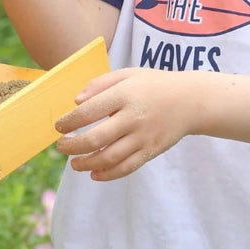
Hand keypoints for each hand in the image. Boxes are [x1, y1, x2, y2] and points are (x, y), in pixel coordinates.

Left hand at [54, 67, 199, 180]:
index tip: (58, 127)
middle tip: (60, 147)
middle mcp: (133, 117)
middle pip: (96, 138)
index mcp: (125, 95)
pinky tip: (94, 174)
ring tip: (73, 164)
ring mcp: (143, 137)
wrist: (191, 101)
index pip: (89, 111)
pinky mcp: (151, 151)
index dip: (69, 121)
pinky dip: (108, 174)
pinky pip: (127, 167)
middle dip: (73, 146)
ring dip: (87, 163)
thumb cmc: (153, 85)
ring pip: (110, 157)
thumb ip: (100, 84)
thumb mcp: (128, 74)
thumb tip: (76, 101)